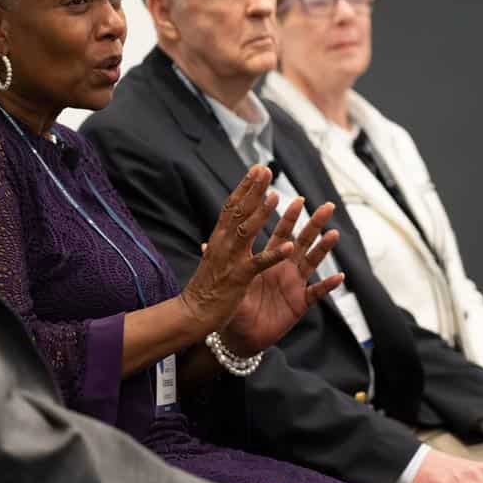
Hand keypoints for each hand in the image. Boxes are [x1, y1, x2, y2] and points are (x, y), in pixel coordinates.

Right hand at [180, 166, 292, 332]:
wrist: (193, 313)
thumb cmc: (205, 287)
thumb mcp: (211, 260)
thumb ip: (218, 245)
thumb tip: (215, 234)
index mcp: (218, 238)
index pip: (231, 207)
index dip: (245, 187)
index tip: (257, 169)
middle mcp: (223, 244)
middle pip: (239, 211)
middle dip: (253, 190)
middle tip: (266, 170)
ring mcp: (230, 260)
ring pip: (247, 232)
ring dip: (261, 214)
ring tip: (276, 197)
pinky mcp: (239, 278)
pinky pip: (259, 264)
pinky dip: (274, 255)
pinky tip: (289, 246)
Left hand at [222, 195, 342, 355]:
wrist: (239, 336)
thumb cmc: (235, 306)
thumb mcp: (231, 281)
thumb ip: (224, 264)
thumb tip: (203, 244)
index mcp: (269, 260)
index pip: (281, 234)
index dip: (289, 218)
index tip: (298, 199)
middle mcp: (285, 269)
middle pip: (303, 241)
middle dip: (315, 224)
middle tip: (327, 206)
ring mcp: (294, 285)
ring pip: (312, 262)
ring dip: (323, 248)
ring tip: (334, 234)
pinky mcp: (299, 303)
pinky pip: (316, 293)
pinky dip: (327, 285)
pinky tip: (339, 276)